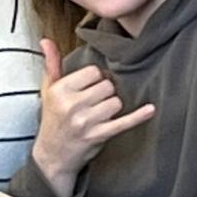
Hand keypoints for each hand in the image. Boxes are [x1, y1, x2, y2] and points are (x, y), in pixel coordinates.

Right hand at [31, 39, 154, 196]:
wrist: (52, 156)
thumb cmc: (53, 119)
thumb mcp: (48, 90)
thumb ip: (51, 63)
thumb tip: (46, 40)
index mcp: (60, 90)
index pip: (93, 72)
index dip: (94, 79)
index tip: (88, 88)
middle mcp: (72, 105)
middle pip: (107, 86)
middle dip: (104, 94)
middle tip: (93, 103)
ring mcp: (86, 121)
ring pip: (116, 102)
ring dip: (112, 108)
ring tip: (98, 115)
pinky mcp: (99, 135)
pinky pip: (123, 122)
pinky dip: (138, 116)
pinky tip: (150, 109)